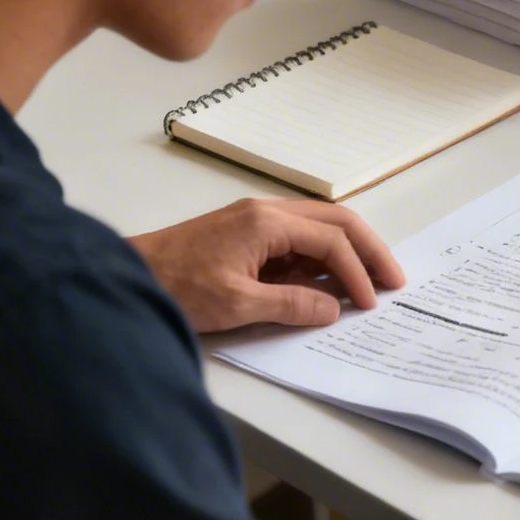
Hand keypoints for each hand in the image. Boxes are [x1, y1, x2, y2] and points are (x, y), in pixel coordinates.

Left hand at [127, 199, 404, 332]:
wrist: (125, 275)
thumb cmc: (175, 286)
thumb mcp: (236, 304)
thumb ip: (291, 304)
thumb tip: (333, 308)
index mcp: (266, 222)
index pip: (330, 241)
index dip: (357, 272)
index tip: (370, 303)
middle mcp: (267, 212)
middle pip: (335, 222)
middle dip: (369, 250)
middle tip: (393, 280)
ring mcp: (256, 221)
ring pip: (319, 228)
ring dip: (347, 253)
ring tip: (370, 282)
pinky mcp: (246, 236)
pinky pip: (297, 241)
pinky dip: (321, 259)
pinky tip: (329, 283)